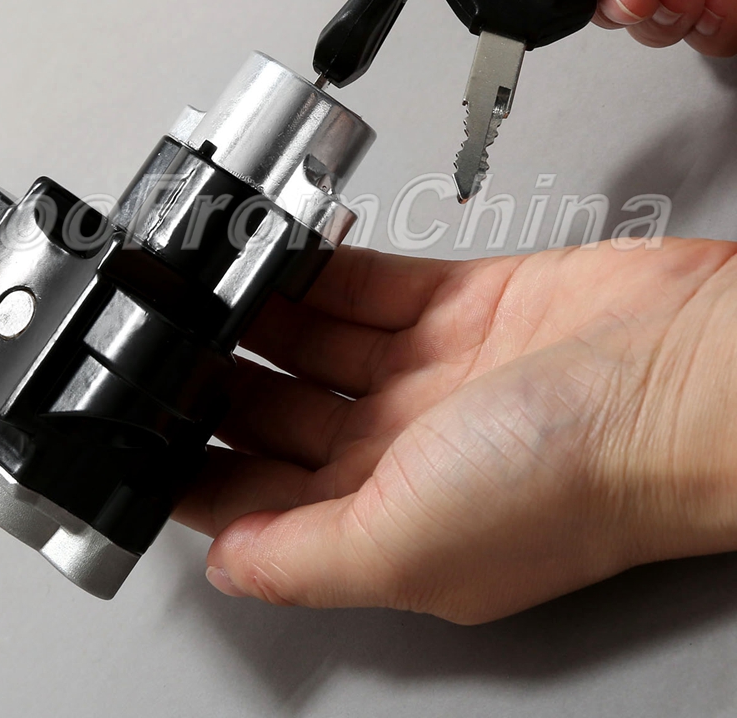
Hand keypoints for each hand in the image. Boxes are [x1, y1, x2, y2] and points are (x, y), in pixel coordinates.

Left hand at [174, 240, 736, 622]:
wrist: (684, 378)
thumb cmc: (576, 476)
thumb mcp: (407, 539)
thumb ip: (305, 556)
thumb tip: (226, 569)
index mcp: (387, 518)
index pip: (263, 502)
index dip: (198, 472)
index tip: (141, 436)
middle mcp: (407, 449)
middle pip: (282, 416)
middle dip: (219, 383)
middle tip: (160, 344)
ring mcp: (432, 371)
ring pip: (316, 341)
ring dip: (259, 316)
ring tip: (199, 289)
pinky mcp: (461, 303)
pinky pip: (368, 284)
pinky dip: (321, 270)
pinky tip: (276, 255)